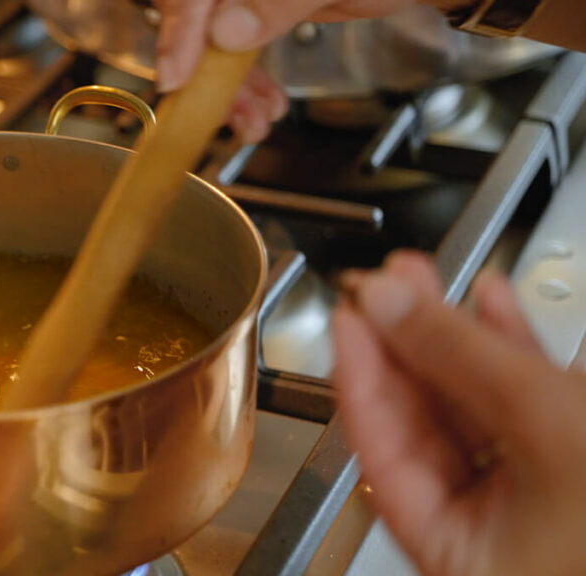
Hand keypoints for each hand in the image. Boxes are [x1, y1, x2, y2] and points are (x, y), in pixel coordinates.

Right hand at [152, 0, 445, 141]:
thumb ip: (275, 2)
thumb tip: (225, 29)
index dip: (178, 31)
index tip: (177, 76)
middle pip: (197, 19)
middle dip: (206, 72)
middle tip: (214, 113)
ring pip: (216, 42)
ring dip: (230, 90)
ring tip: (253, 123)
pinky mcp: (263, 13)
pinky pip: (240, 52)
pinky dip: (249, 86)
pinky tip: (264, 110)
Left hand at [332, 250, 585, 575]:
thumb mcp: (549, 431)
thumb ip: (462, 361)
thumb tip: (389, 303)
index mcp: (460, 552)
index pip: (378, 447)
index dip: (360, 368)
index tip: (351, 309)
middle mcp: (493, 532)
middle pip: (425, 418)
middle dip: (406, 340)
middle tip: (388, 282)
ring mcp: (541, 502)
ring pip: (478, 404)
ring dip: (455, 334)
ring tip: (427, 277)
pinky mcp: (578, 471)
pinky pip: (532, 403)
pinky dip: (512, 349)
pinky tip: (494, 303)